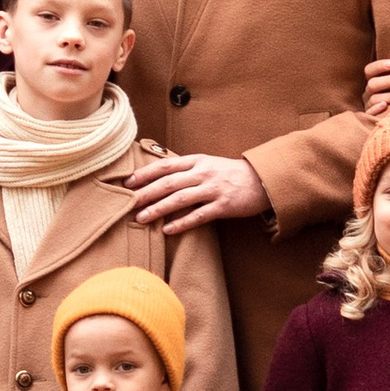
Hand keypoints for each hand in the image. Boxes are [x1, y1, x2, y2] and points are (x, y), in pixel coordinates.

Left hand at [125, 149, 268, 235]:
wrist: (262, 180)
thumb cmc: (230, 173)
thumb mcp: (207, 163)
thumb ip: (186, 168)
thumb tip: (158, 176)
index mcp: (196, 161)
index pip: (165, 165)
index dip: (145, 173)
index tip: (127, 182)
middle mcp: (202, 173)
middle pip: (168, 183)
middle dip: (146, 193)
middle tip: (127, 203)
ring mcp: (213, 189)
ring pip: (180, 199)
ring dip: (158, 209)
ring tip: (141, 218)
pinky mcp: (223, 206)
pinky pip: (198, 216)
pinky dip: (181, 223)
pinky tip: (167, 230)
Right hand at [362, 55, 389, 119]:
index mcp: (374, 82)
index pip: (370, 71)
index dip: (379, 66)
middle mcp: (369, 93)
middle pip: (373, 84)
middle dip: (389, 81)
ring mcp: (369, 106)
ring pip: (374, 99)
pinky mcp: (370, 118)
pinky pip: (370, 113)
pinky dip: (377, 109)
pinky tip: (386, 106)